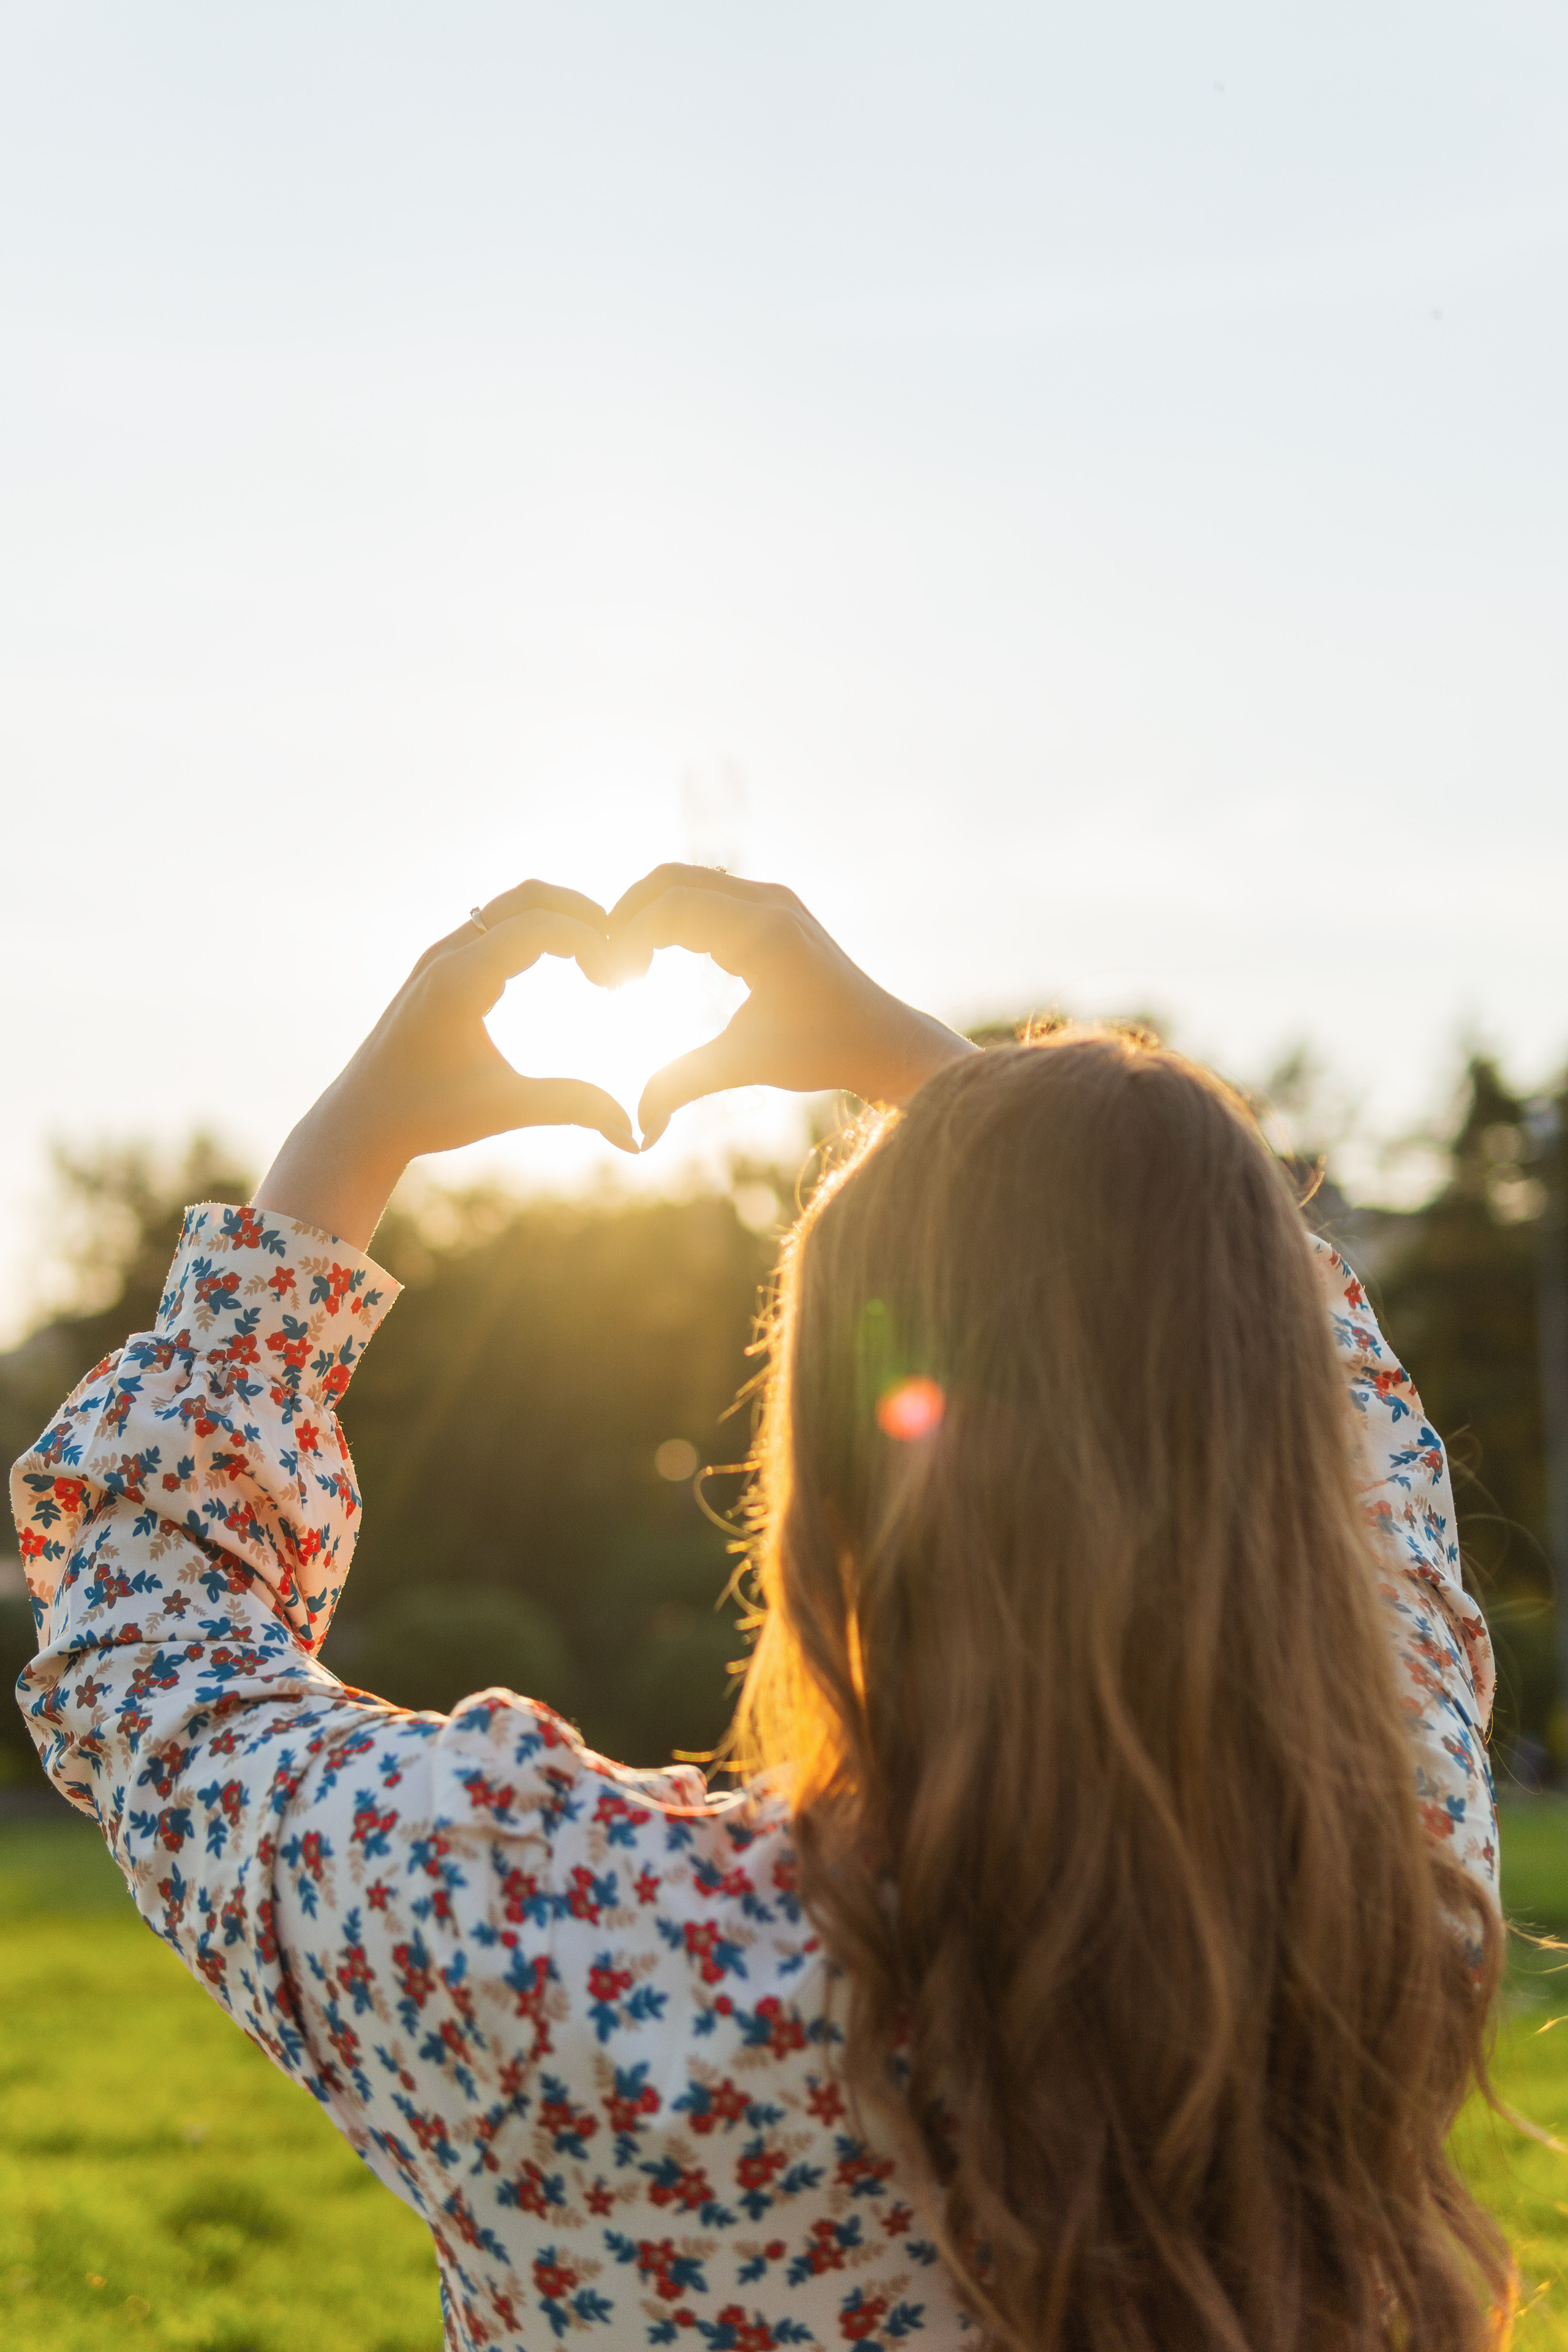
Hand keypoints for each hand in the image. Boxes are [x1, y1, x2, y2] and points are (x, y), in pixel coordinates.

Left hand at [254, 882, 635, 1247]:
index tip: (620, 981)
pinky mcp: (441, 966)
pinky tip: (565, 965)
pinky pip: (497, 924)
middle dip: (583, 915)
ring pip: (512, 905)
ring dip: (561, 918)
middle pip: (529, 897)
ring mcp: (441, 955)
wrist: (361, 1120)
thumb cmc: (425, 1115)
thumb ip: (570, 1107)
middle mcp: (447, 955)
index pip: (541, 925)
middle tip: (620, 954)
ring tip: (598, 959)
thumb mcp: (503, 1109)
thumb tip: (632, 1131)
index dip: (592, 942)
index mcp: (459, 979)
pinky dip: (538, 930)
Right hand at [607, 866, 975, 1148]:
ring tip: (630, 962)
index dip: (628, 935)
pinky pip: (709, 894)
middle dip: (629, 915)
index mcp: (763, 931)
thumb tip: (637, 1128)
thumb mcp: (748, 1064)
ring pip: (688, 882)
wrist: (881, 1039)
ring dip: (650, 913)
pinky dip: (675, 915)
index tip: (612, 979)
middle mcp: (769, 901)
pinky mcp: (773, 908)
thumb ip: (686, 1083)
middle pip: (672, 880)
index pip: (672, 906)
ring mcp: (773, 899)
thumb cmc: (822, 1052)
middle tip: (607, 963)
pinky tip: (660, 957)